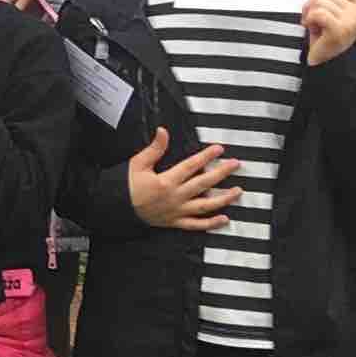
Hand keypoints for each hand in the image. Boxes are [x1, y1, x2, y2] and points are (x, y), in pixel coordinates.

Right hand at [126, 128, 244, 232]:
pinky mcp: (175, 222)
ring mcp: (177, 211)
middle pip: (203, 184)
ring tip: (237, 191)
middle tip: (235, 165)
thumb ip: (154, 148)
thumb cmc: (127, 185)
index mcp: (166, 181)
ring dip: (223, 198)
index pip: (191, 166)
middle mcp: (175, 197)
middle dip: (221, 173)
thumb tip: (163, 132)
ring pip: (205, 205)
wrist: (118, 208)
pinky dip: (211, 224)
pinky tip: (224, 219)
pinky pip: (196, 225)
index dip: (207, 157)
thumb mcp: (138, 163)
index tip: (219, 150)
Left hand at [299, 0, 355, 67]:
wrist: (327, 63)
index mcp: (354, 6)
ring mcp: (349, 21)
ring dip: (309, 14)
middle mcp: (355, 12)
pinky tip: (312, 29)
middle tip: (311, 19)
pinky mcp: (339, 30)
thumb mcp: (328, 15)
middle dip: (310, 4)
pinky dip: (309, 20)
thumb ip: (327, 0)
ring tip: (313, 26)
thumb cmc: (325, 39)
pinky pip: (318, 14)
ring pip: (319, 3)